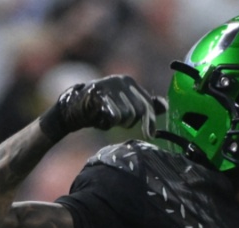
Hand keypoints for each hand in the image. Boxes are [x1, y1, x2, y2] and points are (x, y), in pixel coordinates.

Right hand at [42, 75, 164, 139]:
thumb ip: (144, 106)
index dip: (150, 121)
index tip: (150, 134)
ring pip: (127, 115)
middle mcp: (121, 81)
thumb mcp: (124, 107)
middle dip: (130, 122)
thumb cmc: (101, 109)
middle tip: (117, 121)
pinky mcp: (99, 94)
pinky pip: (114, 116)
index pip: (148, 104)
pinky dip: (108, 121)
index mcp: (130, 83)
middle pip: (139, 111)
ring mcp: (110, 86)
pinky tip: (100, 117)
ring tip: (107, 116)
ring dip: (117, 122)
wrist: (73, 108)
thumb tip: (165, 106)